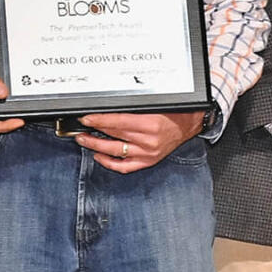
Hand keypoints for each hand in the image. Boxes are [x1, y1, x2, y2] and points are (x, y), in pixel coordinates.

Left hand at [75, 111, 203, 173]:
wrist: (190, 124)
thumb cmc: (175, 112)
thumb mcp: (154, 104)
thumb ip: (132, 107)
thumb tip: (108, 108)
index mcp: (150, 123)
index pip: (116, 122)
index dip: (98, 120)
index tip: (85, 118)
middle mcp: (148, 140)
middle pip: (114, 135)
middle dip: (94, 129)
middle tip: (81, 126)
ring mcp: (147, 153)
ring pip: (115, 151)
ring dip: (96, 145)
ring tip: (84, 140)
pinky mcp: (148, 161)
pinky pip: (125, 166)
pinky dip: (109, 163)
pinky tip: (99, 156)